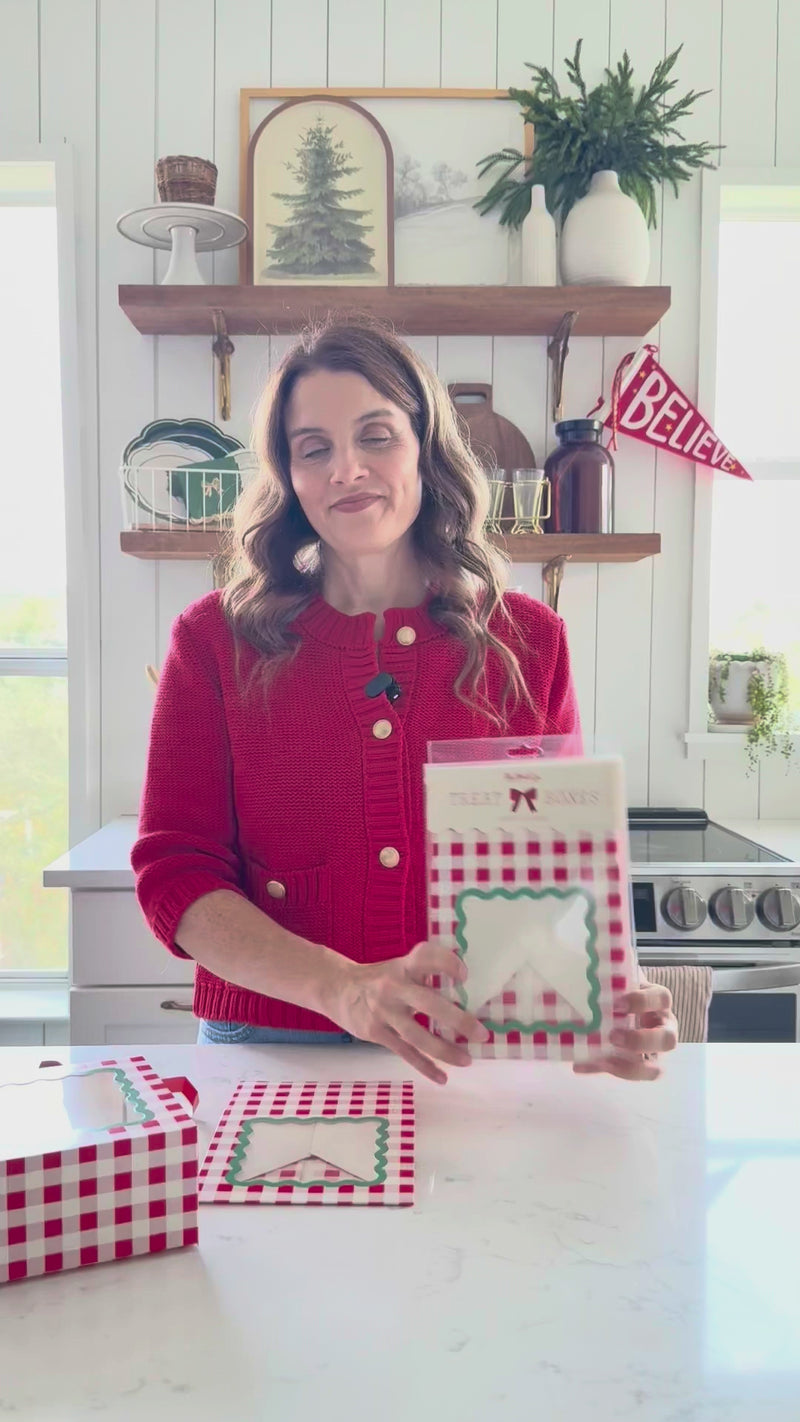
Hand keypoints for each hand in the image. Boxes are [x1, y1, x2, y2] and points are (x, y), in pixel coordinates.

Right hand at [323, 941, 488, 1085]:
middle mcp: (394, 988)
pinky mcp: (377, 1033)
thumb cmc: (379, 978)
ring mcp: (384, 1013)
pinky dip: (425, 1067)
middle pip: (429, 1004)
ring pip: (418, 1036)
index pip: (426, 957)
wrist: (337, 989)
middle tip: (482, 1034)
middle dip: (458, 1020)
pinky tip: (443, 1077)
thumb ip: (425, 976)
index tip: (464, 976)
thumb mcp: (399, 967)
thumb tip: (465, 992)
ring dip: (445, 1050)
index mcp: (403, 967)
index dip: (447, 963)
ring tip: (468, 1060)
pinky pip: (405, 1053)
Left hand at [573, 981, 677, 1081]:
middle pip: (668, 1040)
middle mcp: (664, 1028)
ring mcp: (655, 1051)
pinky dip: (603, 1070)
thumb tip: (581, 987)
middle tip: (613, 1037)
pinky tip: (581, 1065)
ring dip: (630, 1068)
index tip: (616, 1004)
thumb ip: (608, 984)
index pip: (662, 999)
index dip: (642, 1002)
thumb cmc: (619, 989)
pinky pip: (627, 1075)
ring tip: (602, 1062)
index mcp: (659, 1001)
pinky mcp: (637, 1066)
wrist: (615, 1003)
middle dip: (640, 1041)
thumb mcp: (617, 983)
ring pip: (656, 1069)